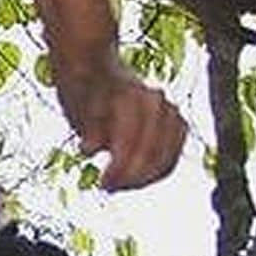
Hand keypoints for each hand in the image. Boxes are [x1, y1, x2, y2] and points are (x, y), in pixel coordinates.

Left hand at [55, 55, 186, 190]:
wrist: (98, 68)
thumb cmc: (84, 91)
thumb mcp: (77, 107)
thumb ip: (89, 128)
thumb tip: (89, 149)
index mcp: (131, 94)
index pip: (133, 141)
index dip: (119, 168)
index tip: (102, 183)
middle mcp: (155, 100)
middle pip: (152, 152)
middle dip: (132, 176)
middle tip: (108, 187)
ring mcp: (169, 110)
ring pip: (167, 157)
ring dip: (145, 177)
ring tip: (122, 184)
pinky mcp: (177, 122)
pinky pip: (173, 155)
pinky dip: (157, 170)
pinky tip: (137, 179)